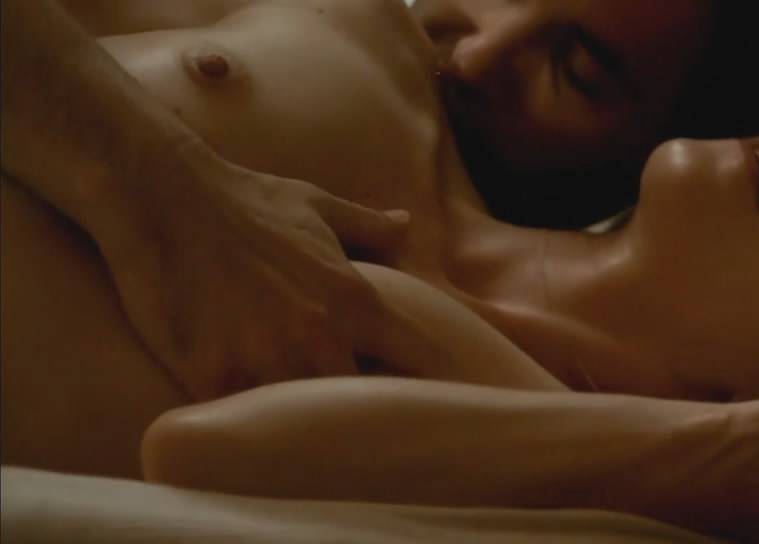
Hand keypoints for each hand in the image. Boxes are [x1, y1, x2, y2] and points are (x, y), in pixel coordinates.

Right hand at [94, 143, 415, 399]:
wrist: (161, 197)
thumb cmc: (243, 199)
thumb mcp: (316, 205)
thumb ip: (368, 225)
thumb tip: (405, 222)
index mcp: (355, 301)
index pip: (420, 358)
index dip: (429, 378)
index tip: (422, 386)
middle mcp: (318, 337)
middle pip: (365, 405)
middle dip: (362, 410)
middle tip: (347, 404)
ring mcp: (264, 361)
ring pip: (304, 422)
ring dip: (303, 422)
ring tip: (296, 415)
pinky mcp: (210, 378)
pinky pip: (242, 421)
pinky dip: (246, 422)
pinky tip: (244, 414)